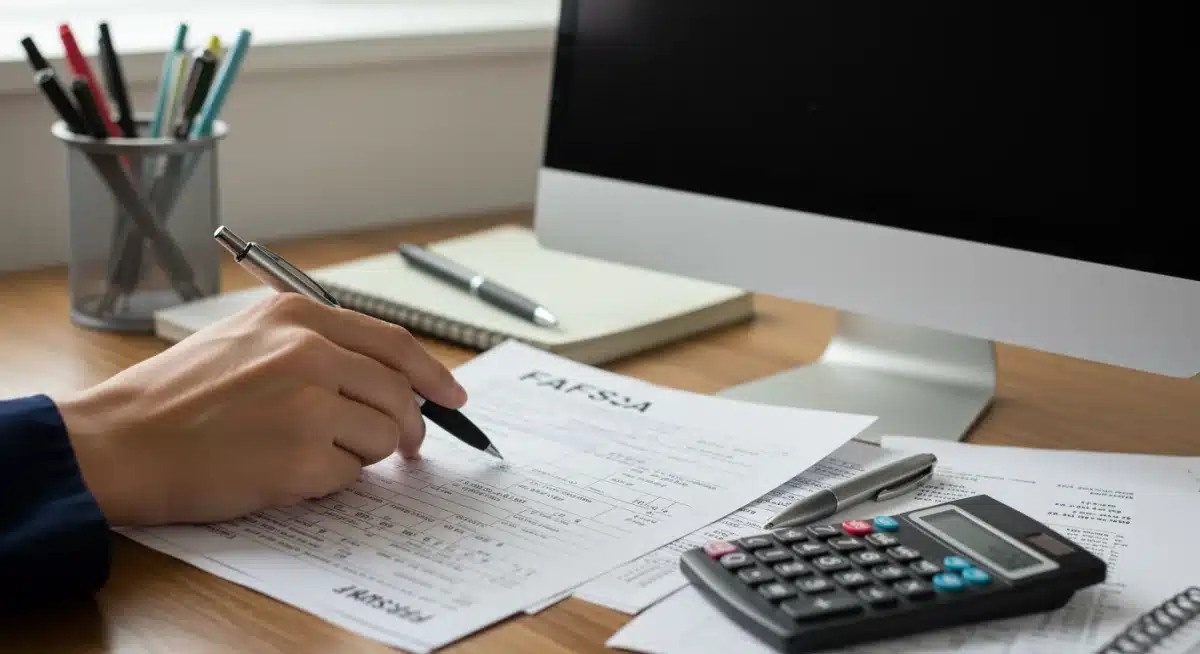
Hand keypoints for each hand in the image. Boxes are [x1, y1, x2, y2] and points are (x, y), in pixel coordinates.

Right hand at [52, 293, 466, 526]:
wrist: (121, 441)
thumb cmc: (177, 395)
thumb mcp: (247, 336)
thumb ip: (316, 343)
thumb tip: (386, 374)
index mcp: (298, 316)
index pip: (394, 343)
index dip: (433, 373)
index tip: (454, 396)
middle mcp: (309, 352)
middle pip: (399, 393)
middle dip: (409, 426)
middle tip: (406, 446)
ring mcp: (308, 405)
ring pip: (382, 438)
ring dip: (360, 455)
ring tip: (309, 453)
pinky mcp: (301, 458)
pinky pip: (349, 477)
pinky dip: (328, 482)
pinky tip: (284, 471)